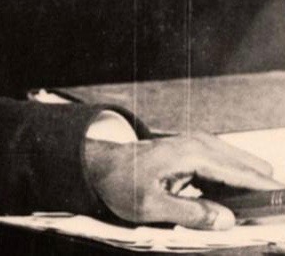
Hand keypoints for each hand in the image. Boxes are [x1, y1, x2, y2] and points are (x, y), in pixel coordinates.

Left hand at [84, 132, 284, 228]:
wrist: (98, 164)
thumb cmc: (120, 183)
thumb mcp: (150, 206)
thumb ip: (190, 214)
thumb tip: (227, 220)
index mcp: (192, 155)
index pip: (242, 173)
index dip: (266, 192)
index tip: (282, 205)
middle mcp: (200, 144)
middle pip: (249, 166)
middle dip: (259, 191)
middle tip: (262, 219)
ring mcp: (198, 144)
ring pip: (239, 166)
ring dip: (246, 189)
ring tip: (248, 215)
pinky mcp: (194, 150)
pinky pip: (226, 166)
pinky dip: (233, 184)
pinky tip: (226, 206)